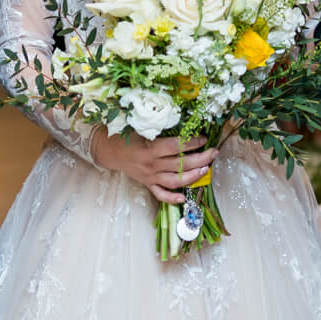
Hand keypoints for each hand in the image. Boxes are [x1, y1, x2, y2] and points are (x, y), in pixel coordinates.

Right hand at [91, 130, 217, 204]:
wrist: (107, 150)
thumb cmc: (124, 135)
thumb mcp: (140, 127)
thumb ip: (158, 126)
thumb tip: (182, 121)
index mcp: (150, 148)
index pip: (176, 146)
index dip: (192, 143)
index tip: (204, 138)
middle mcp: (152, 164)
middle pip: (181, 164)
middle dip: (201, 158)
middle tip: (213, 152)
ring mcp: (150, 176)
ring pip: (175, 180)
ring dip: (193, 176)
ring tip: (206, 170)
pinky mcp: (147, 183)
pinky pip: (161, 194)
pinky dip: (172, 198)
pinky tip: (184, 197)